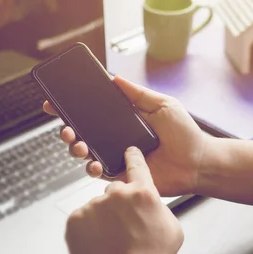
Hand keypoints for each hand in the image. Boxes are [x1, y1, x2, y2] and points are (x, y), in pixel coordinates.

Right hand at [43, 75, 207, 196]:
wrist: (198, 163)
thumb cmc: (184, 133)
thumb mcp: (162, 105)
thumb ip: (138, 94)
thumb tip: (114, 78)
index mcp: (122, 119)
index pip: (90, 111)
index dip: (70, 107)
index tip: (54, 102)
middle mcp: (115, 137)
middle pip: (81, 131)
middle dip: (66, 129)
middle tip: (65, 127)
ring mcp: (116, 156)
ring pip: (84, 152)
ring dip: (74, 148)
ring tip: (78, 145)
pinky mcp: (120, 175)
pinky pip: (98, 172)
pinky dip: (91, 168)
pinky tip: (93, 164)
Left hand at [65, 147, 182, 253]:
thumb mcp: (172, 228)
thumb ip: (159, 207)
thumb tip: (150, 202)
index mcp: (142, 192)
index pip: (136, 164)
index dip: (133, 157)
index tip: (129, 151)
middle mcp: (116, 193)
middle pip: (116, 189)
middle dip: (119, 204)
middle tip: (125, 227)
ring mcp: (93, 205)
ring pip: (98, 206)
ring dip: (104, 218)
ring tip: (112, 240)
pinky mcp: (75, 219)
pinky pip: (83, 218)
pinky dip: (89, 228)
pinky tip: (100, 243)